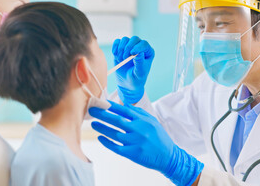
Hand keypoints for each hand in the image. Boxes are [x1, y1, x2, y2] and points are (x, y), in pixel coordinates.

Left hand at [89, 102, 203, 185]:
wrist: (168, 156)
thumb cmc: (159, 137)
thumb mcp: (152, 121)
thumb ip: (139, 113)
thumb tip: (124, 105)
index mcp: (144, 120)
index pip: (124, 110)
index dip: (111, 106)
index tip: (101, 103)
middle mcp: (139, 130)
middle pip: (117, 120)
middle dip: (102, 114)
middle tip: (91, 111)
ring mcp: (135, 142)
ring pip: (114, 133)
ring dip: (102, 128)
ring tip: (93, 124)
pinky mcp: (132, 153)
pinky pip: (116, 147)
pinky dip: (107, 142)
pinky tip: (100, 138)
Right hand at [112, 36, 154, 103]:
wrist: (127, 83)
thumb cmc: (136, 79)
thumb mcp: (139, 73)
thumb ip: (140, 63)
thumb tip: (139, 53)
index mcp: (148, 53)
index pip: (144, 44)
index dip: (138, 46)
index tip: (132, 53)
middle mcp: (139, 48)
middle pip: (134, 39)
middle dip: (128, 47)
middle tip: (125, 58)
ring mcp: (130, 48)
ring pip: (125, 39)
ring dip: (121, 48)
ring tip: (121, 59)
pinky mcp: (121, 49)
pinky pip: (117, 42)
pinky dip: (115, 47)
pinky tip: (115, 55)